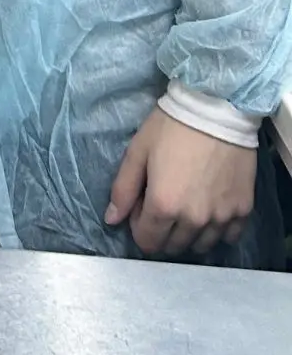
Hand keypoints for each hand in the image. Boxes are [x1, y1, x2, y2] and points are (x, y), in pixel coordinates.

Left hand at [106, 106, 255, 256]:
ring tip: (186, 204)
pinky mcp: (243, 210)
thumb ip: (123, 189)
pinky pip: (228, 237)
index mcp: (164, 205)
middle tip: (163, 200)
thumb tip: (112, 220)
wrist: (216, 108)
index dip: (139, 226)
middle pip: (173, 246)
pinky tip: (210, 208)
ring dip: (189, 233)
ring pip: (201, 246)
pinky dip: (216, 230)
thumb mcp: (138, 151)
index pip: (148, 242)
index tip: (142, 205)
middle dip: (162, 230)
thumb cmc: (171, 126)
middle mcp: (194, 219)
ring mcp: (221, 217)